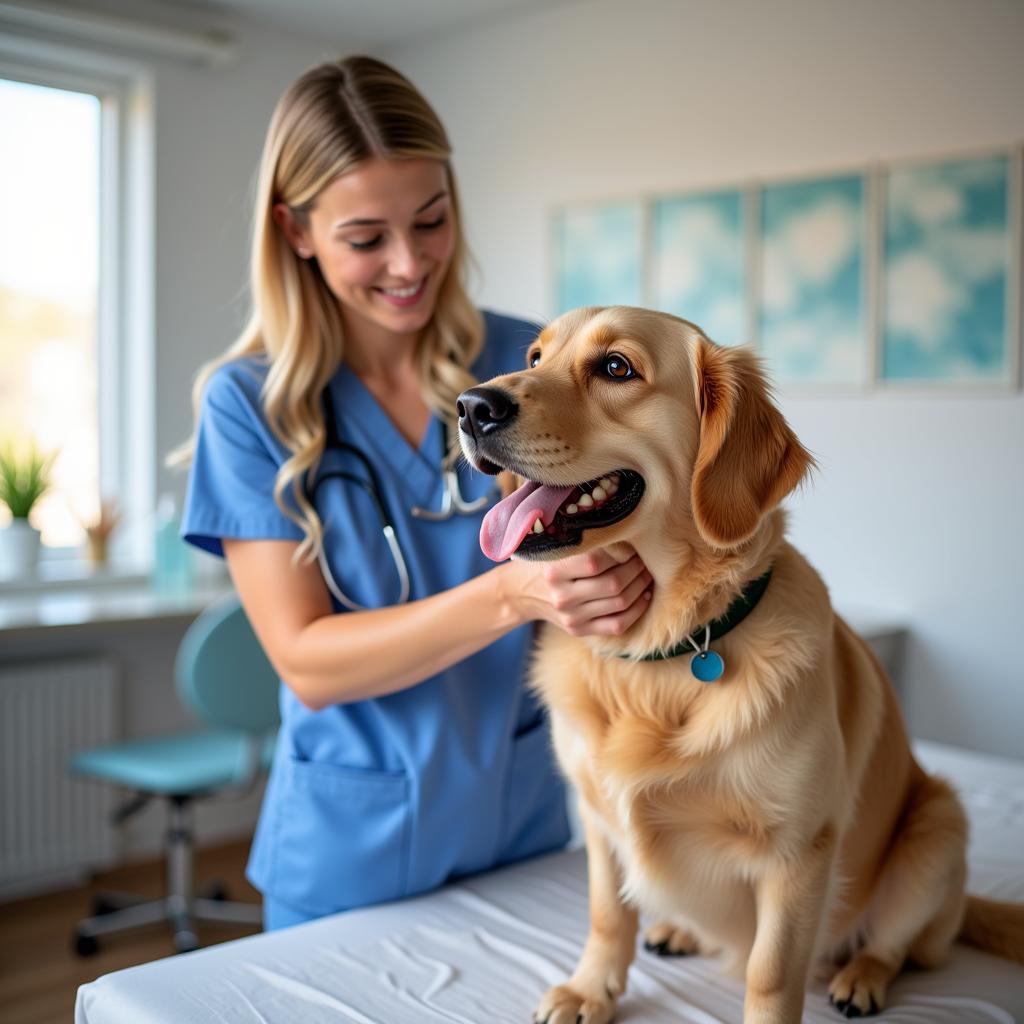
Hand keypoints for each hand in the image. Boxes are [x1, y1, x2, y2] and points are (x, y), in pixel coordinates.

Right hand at [502, 546, 652, 636]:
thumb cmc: (545, 561)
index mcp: (553, 571)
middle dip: (636, 569)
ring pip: (620, 603)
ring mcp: (571, 617)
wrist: (521, 592)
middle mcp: (561, 596)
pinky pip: (618, 624)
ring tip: (647, 574)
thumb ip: (582, 541)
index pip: (596, 561)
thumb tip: (623, 529)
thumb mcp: (555, 547)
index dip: (620, 552)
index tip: (630, 544)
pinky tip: (644, 596)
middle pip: (613, 583)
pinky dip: (637, 609)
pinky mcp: (579, 631)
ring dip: (641, 586)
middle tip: (644, 558)